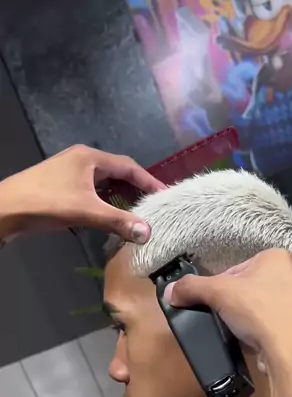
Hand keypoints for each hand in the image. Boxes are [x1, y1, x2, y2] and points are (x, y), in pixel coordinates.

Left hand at [0, 145, 163, 242]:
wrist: (6, 209)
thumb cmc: (46, 203)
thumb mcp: (86, 212)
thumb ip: (119, 221)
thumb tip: (148, 232)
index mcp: (90, 158)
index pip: (129, 166)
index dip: (149, 181)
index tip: (165, 196)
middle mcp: (82, 160)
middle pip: (117, 173)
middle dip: (136, 191)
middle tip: (154, 208)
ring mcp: (70, 173)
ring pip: (104, 185)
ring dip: (120, 199)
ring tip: (136, 216)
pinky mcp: (62, 187)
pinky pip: (92, 192)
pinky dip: (105, 204)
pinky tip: (110, 219)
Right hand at [165, 248, 291, 361]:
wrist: (290, 351)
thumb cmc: (258, 311)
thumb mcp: (218, 292)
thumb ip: (191, 288)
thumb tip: (169, 292)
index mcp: (276, 256)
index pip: (235, 268)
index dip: (218, 286)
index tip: (213, 302)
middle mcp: (291, 274)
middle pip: (245, 287)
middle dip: (231, 303)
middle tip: (223, 317)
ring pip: (255, 307)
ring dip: (242, 318)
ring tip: (237, 330)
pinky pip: (266, 324)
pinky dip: (256, 331)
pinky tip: (251, 339)